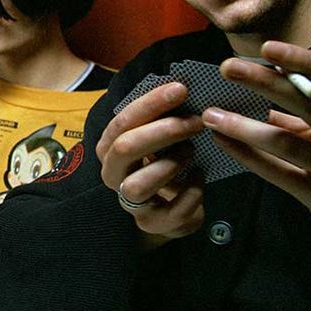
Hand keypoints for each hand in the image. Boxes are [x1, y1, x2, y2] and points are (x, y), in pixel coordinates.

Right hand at [97, 82, 205, 243]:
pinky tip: (200, 178)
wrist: (168, 210)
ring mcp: (130, 202)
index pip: (121, 122)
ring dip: (171, 164)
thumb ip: (161, 117)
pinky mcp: (152, 223)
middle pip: (125, 148)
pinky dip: (192, 192)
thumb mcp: (158, 138)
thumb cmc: (163, 163)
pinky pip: (171, 210)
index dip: (150, 104)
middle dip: (163, 131)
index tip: (181, 89)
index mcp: (109, 148)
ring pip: (138, 184)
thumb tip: (183, 86)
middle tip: (196, 122)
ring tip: (192, 153)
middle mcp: (113, 174)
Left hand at [207, 41, 310, 221]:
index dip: (299, 62)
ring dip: (243, 126)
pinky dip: (247, 155)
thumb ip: (296, 110)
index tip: (268, 48)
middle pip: (305, 104)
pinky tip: (222, 141)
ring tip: (212, 115)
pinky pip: (278, 173)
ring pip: (285, 142)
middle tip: (227, 68)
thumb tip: (255, 88)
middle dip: (264, 84)